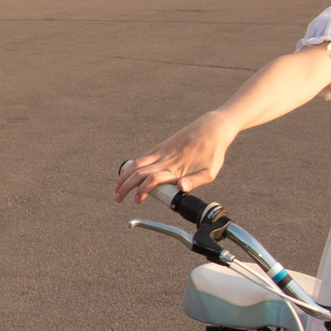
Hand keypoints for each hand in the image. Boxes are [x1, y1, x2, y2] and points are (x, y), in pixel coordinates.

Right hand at [114, 113, 235, 204]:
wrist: (212, 129)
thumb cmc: (213, 153)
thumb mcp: (210, 172)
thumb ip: (195, 181)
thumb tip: (181, 188)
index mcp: (175, 168)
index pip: (152, 180)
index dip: (141, 191)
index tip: (137, 201)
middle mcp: (165, 160)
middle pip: (138, 174)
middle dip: (125, 187)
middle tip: (118, 199)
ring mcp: (161, 152)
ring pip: (136, 165)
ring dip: (124, 177)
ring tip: (117, 188)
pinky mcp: (161, 147)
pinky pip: (142, 158)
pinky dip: (131, 166)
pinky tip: (127, 173)